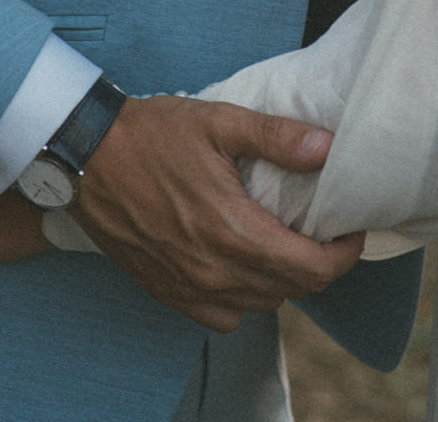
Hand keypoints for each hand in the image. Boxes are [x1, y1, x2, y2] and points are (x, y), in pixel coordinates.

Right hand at [71, 95, 363, 332]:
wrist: (86, 156)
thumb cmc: (152, 134)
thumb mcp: (218, 121)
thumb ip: (276, 137)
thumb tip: (327, 147)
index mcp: (231, 230)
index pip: (311, 268)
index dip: (343, 254)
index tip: (352, 230)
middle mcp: (213, 270)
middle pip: (291, 289)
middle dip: (318, 264)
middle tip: (323, 229)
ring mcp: (188, 287)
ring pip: (261, 304)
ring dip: (283, 279)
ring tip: (286, 241)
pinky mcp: (166, 291)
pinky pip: (224, 316)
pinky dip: (245, 297)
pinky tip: (242, 262)